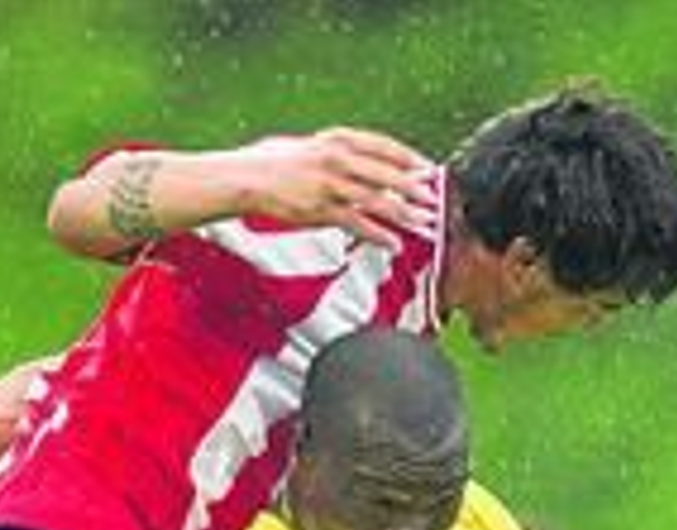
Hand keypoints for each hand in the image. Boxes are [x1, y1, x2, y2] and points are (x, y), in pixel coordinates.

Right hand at [233, 128, 438, 251]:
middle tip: (436, 199)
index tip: (427, 167)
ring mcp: (329, 184)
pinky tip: (395, 244)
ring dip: (405, 214)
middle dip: (415, 187)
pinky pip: (358, 224)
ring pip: (378, 200)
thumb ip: (335, 151)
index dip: (409, 158)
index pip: (383, 145)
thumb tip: (361, 162)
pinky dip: (380, 235)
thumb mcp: (307, 146)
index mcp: (335, 139)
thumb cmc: (270, 163)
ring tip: (425, 225)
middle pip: (387, 173)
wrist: (240, 179)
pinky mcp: (320, 209)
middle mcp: (336, 158)